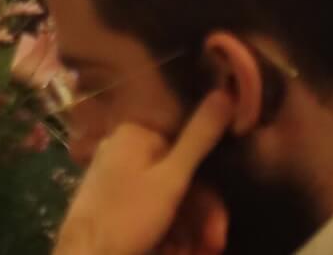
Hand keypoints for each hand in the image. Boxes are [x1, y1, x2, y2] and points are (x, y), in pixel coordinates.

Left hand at [53, 92, 233, 254]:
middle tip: (211, 245)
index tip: (220, 224)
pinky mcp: (108, 201)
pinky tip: (170, 250)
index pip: (185, 149)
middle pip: (175, 180)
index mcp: (133, 134)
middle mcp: (120, 148)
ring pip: (163, 201)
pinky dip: (163, 232)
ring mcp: (112, 176)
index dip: (209, 190)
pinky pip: (145, 211)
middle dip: (198, 218)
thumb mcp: (171, 178)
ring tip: (191, 253)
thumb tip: (224, 92)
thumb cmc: (128, 214)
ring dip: (184, 231)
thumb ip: (198, 139)